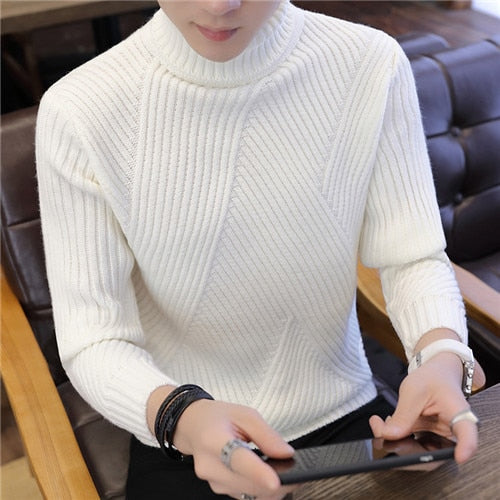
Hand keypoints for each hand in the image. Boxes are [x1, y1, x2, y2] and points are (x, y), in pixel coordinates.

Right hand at [173, 398, 294, 498]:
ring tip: (286, 472)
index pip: (238, 460)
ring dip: (270, 488)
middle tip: (298, 472)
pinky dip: (261, 488)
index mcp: (214, 440)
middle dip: (277, 483)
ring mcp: (214, 482)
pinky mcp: (219, 489)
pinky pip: (246, 494)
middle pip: (248, 483)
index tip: (276, 481)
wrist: (192, 426)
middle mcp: (211, 466)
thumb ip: (267, 434)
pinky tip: (270, 477)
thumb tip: (286, 454)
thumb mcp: (245, 414)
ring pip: (249, 493)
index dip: (258, 473)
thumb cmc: (217, 417)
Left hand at [369, 352, 479, 463]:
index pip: (467, 433)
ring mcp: (439, 439)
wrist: (434, 376)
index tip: (461, 456)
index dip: (466, 447)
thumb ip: (403, 415)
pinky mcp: (428, 441)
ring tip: (381, 427)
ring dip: (397, 447)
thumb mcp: (414, 390)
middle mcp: (453, 433)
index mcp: (459, 415)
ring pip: (421, 456)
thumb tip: (386, 436)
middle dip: (406, 451)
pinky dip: (396, 442)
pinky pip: (413, 449)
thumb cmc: (430, 379)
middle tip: (383, 437)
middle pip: (435, 455)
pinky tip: (387, 427)